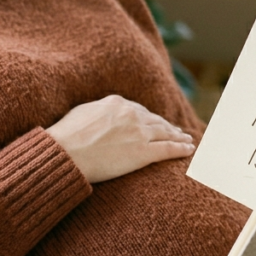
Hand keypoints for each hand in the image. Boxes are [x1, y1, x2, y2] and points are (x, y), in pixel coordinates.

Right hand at [46, 94, 195, 183]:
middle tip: (177, 131)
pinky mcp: (143, 152)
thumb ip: (98, 112)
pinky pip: (168, 149)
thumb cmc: (66, 135)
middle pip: (155, 120)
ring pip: (165, 133)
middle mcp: (131, 115)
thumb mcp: (82, 113)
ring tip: (186, 139)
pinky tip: (189, 149)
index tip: (156, 122)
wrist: (66, 152)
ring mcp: (139, 133)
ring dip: (178, 136)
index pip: (139, 110)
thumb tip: (100, 115)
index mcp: (116, 103)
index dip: (149, 118)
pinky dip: (181, 149)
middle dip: (167, 126)